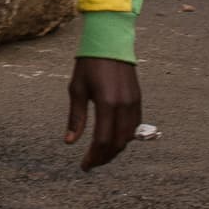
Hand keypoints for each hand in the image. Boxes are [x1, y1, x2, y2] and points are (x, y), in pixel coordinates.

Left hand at [66, 56, 141, 170]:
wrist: (110, 42)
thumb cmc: (89, 64)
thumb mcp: (77, 89)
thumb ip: (76, 117)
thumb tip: (70, 142)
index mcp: (107, 103)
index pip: (102, 140)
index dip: (94, 157)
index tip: (84, 166)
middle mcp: (124, 106)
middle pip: (118, 143)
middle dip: (105, 157)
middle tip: (91, 163)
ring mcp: (134, 103)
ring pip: (128, 138)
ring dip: (115, 150)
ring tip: (100, 154)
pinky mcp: (138, 100)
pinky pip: (134, 126)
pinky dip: (124, 138)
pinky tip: (112, 140)